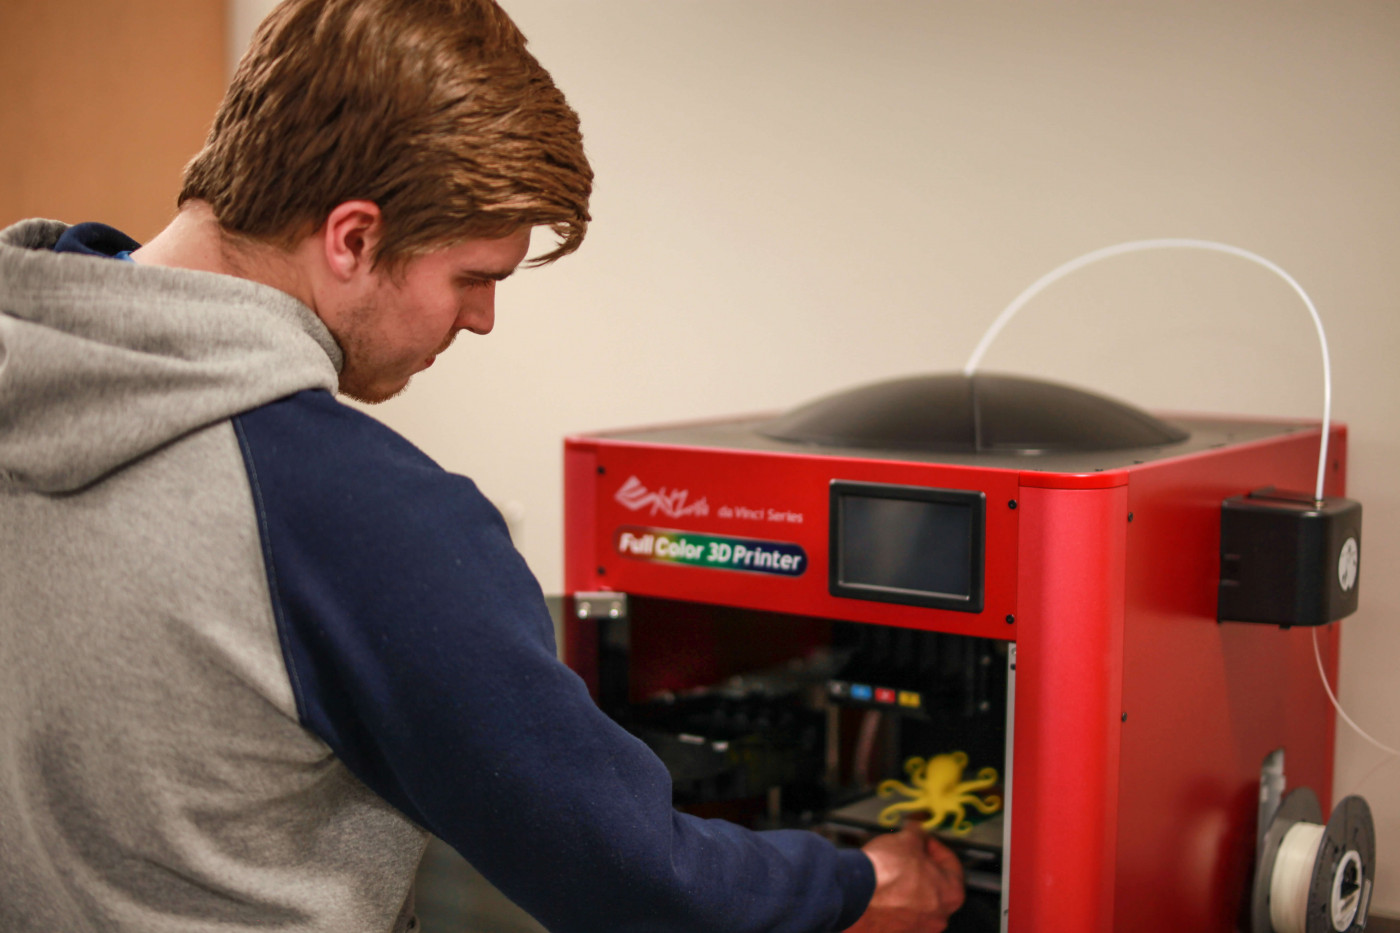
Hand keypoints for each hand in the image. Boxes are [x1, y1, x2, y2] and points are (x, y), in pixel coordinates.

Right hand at [847, 821, 964, 932]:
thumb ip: (917, 834)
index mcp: (951, 894)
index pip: (951, 863)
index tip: (923, 839)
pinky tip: (881, 886)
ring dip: (907, 885)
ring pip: (917, 901)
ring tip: (890, 869)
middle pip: (935, 885)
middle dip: (921, 866)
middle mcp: (938, 917)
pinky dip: (893, 900)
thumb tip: (916, 831)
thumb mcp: (907, 840)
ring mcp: (917, 929)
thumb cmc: (885, 874)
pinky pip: (899, 913)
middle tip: (907, 852)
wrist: (854, 895)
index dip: (934, 845)